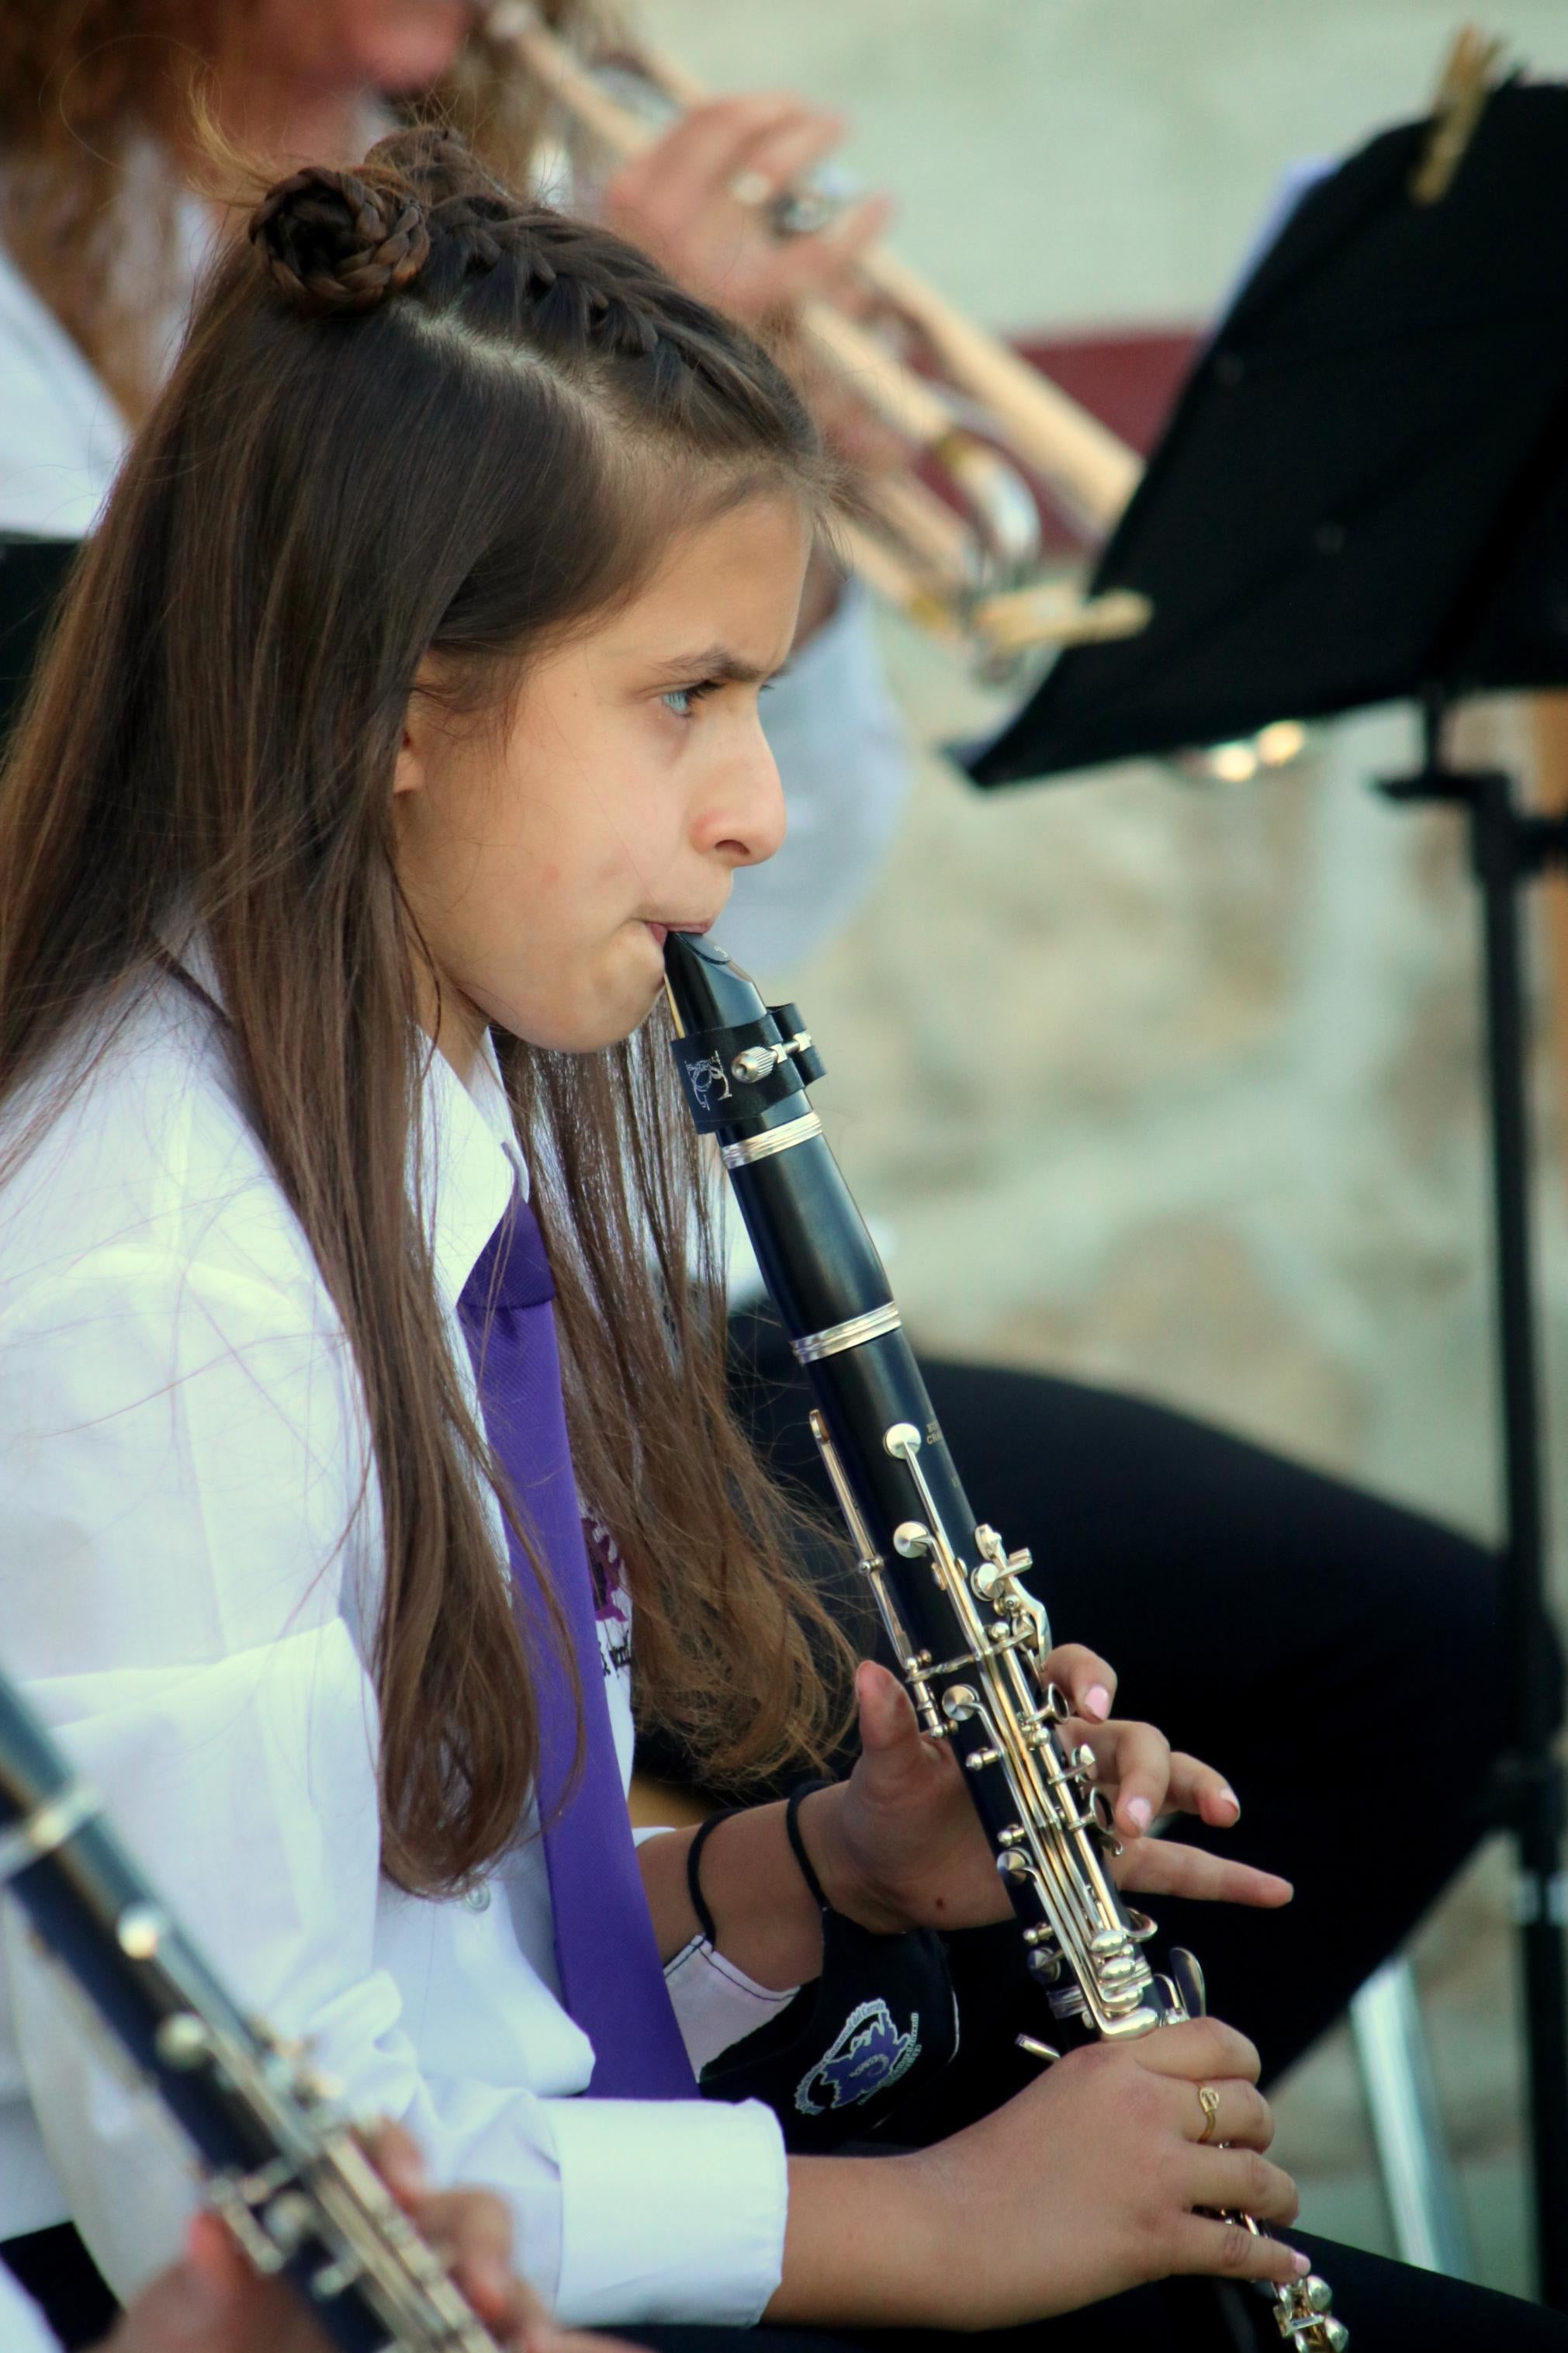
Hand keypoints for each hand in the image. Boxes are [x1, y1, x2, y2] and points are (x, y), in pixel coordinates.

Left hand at [102, 2121, 625, 2352]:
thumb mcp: (182, 2326)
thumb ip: (203, 2282)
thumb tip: (208, 2222)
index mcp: (328, 2215)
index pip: (376, 2155)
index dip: (397, 2155)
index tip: (402, 2188)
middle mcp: (393, 2250)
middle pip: (462, 2214)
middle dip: (482, 2243)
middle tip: (479, 2290)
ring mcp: (430, 2306)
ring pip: (503, 2284)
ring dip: (529, 2306)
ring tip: (529, 2342)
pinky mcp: (455, 2343)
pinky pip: (531, 2338)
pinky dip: (579, 2343)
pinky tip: (604, 2352)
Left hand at [599, 94, 905, 482]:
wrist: (597, 374)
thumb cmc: (693, 394)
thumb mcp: (767, 410)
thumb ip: (835, 428)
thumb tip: (900, 451)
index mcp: (735, 314)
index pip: (817, 260)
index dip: (858, 233)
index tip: (885, 206)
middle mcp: (691, 260)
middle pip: (767, 171)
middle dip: (812, 140)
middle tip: (840, 127)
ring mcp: (650, 218)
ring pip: (723, 130)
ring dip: (770, 110)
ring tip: (799, 108)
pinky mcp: (623, 191)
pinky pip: (682, 127)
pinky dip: (720, 113)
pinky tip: (750, 113)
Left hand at [811, 1656, 1291, 1934]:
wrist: (888, 1869)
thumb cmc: (888, 1802)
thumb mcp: (886, 1766)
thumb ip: (889, 1724)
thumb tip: (871, 1677)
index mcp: (1021, 1713)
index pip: (1069, 1672)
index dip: (1087, 1677)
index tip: (1085, 1703)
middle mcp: (1068, 1750)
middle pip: (1131, 1736)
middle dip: (1145, 1767)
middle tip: (1131, 1813)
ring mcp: (1091, 1806)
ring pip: (1164, 1788)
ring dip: (1196, 1794)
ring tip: (1223, 1815)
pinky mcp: (1099, 1863)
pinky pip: (1175, 1867)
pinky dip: (1225, 1876)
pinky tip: (1273, 1889)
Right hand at [898, 2016, 1305, 2323]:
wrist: (941, 2223)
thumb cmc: (982, 2168)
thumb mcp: (1055, 2094)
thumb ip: (1113, 2092)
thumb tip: (1165, 2113)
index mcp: (1114, 2061)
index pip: (1216, 2041)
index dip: (1245, 2067)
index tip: (1245, 2088)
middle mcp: (1143, 2105)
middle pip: (1249, 2105)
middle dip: (1262, 2135)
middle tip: (1251, 2156)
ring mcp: (1153, 2171)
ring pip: (1258, 2177)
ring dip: (1279, 2197)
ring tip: (1278, 2210)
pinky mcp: (1154, 2237)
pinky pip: (1240, 2248)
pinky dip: (1272, 2259)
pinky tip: (1283, 2262)